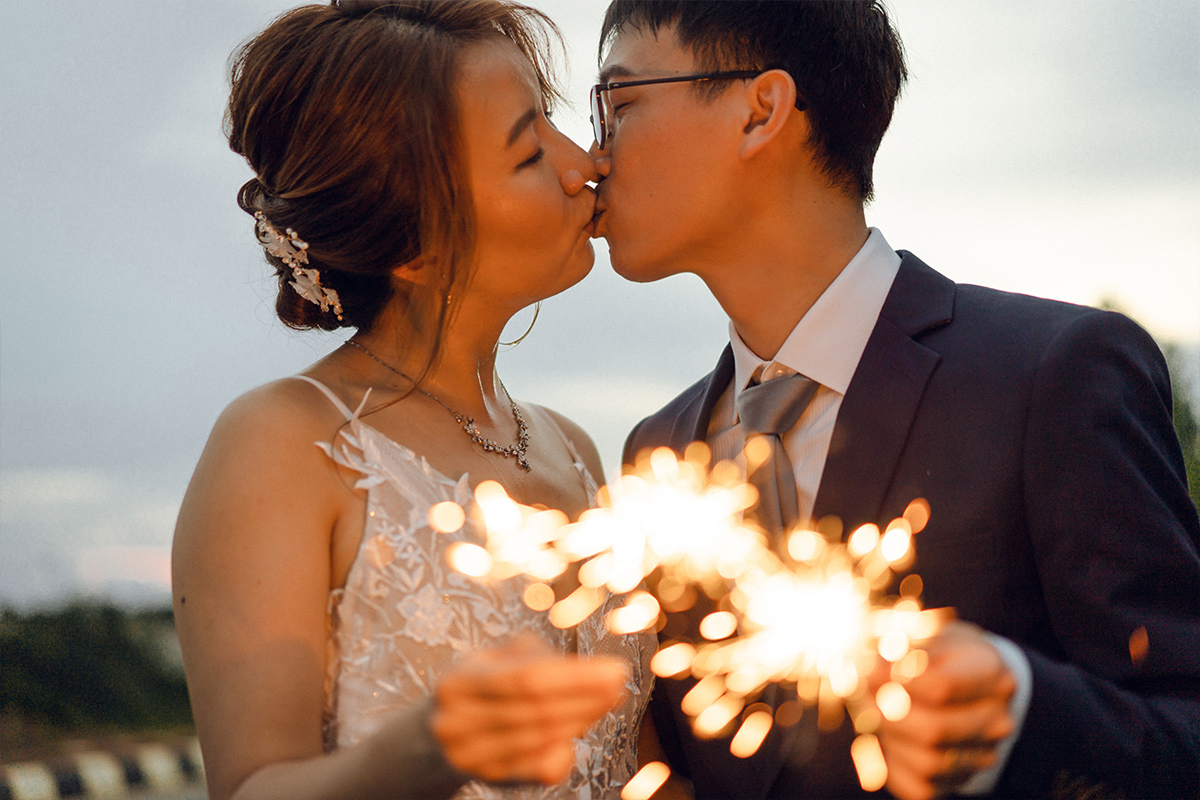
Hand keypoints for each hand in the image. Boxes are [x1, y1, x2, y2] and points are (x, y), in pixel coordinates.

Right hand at [431, 635, 627, 784]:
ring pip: (540, 739)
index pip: (525, 679)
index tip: (614, 669)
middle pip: (536, 710)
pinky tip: (583, 727)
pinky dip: (566, 748)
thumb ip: (535, 656)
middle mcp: (456, 724)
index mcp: (457, 683)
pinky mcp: (488, 778)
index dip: (575, 676)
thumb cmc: (482, 683)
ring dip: (582, 719)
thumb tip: (587, 674)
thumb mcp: (496, 657)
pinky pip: (538, 767)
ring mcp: (471, 757)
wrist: (441, 731)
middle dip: (586, 697)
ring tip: (608, 700)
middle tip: (619, 685)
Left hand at [870, 622, 1015, 799]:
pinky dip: (892, 766)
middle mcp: (997, 718)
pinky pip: (919, 786)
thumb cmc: (942, 656)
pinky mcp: (961, 779)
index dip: (894, 680)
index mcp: (992, 672)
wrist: (971, 688)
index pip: (940, 687)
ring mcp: (984, 752)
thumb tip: (865, 669)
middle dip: (887, 712)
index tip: (866, 669)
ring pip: (927, 763)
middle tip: (863, 693)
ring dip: (889, 738)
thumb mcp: (926, 637)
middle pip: (933, 730)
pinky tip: (886, 738)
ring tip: (875, 712)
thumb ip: (898, 651)